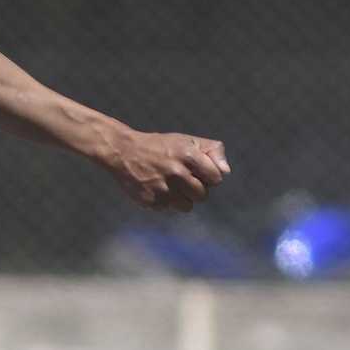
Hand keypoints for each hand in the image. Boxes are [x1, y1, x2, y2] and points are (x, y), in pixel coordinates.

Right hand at [102, 131, 229, 212]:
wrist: (123, 151)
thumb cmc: (160, 147)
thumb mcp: (187, 141)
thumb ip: (213, 151)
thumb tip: (226, 172)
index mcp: (188, 156)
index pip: (216, 179)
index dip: (208, 175)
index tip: (195, 169)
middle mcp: (176, 172)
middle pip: (203, 195)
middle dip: (194, 188)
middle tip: (180, 177)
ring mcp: (163, 188)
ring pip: (187, 206)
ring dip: (181, 197)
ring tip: (168, 184)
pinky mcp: (151, 201)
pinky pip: (169, 209)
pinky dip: (164, 201)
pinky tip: (155, 187)